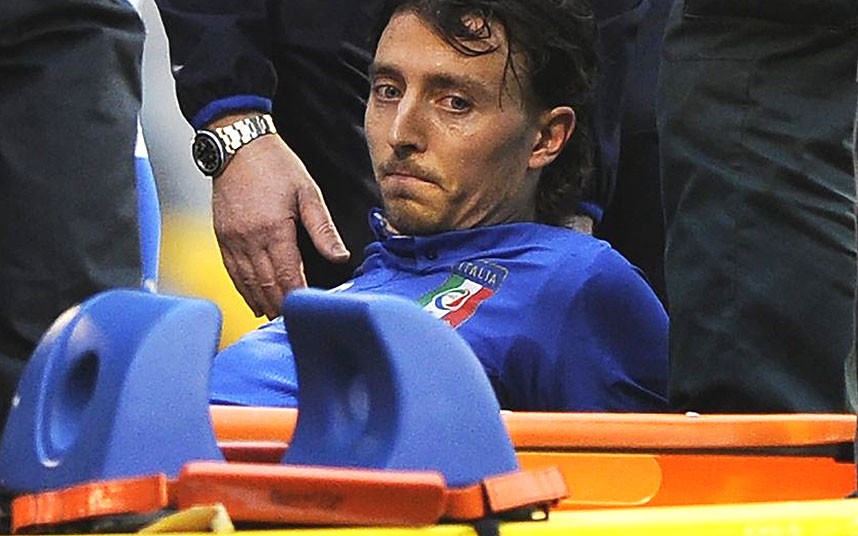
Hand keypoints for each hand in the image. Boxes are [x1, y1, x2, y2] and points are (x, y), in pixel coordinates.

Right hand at [211, 126, 349, 318]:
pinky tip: (253, 298)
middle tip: (291, 323)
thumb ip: (323, 229)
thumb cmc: (277, 165)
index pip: (287, 274)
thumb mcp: (308, 192)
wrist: (237, 144)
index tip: (305, 312)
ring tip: (274, 317)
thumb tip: (340, 257)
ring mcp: (232, 239)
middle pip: (266, 284)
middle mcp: (249, 238)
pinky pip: (231, 270)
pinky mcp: (221, 235)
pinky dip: (243, 288)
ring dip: (261, 301)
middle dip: (279, 305)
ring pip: (247, 281)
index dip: (296, 296)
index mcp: (274, 229)